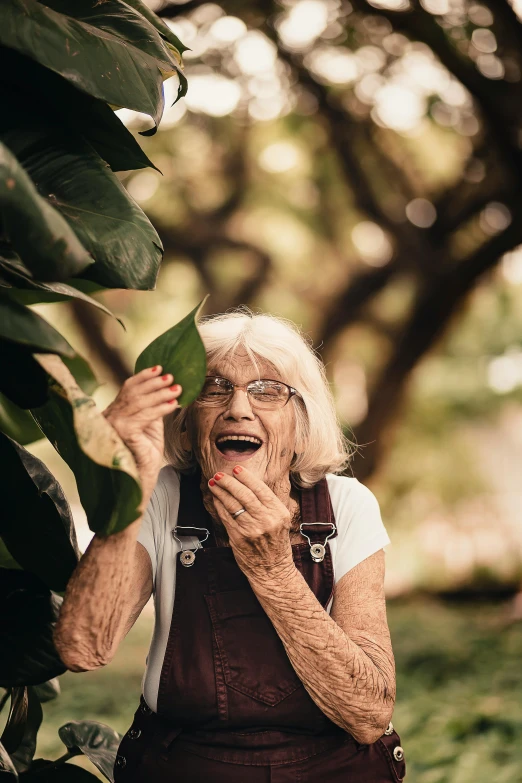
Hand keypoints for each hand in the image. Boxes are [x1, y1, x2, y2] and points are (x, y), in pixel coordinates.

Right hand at [103, 365, 181, 498]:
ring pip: (140, 402)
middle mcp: (109, 416)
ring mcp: (114, 424)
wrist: (140, 479)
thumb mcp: (149, 425)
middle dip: (154, 383)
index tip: (159, 367)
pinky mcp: (123, 432)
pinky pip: (145, 415)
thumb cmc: (145, 454)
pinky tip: (174, 404)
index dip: (144, 376)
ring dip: (161, 393)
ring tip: (177, 388)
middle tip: (172, 376)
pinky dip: (161, 408)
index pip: (127, 388)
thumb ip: (152, 408)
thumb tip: (165, 387)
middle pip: (133, 392)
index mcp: (113, 412)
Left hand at [208, 466, 293, 575]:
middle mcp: (266, 520)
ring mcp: (252, 530)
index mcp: (279, 512)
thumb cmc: (276, 542)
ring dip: (220, 492)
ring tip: (214, 483)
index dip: (246, 477)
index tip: (236, 469)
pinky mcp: (238, 538)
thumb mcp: (281, 520)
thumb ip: (268, 503)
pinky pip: (226, 517)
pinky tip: (216, 499)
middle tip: (220, 474)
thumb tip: (248, 483)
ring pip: (232, 505)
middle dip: (229, 482)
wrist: (273, 569)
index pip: (260, 489)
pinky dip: (219, 506)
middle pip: (244, 495)